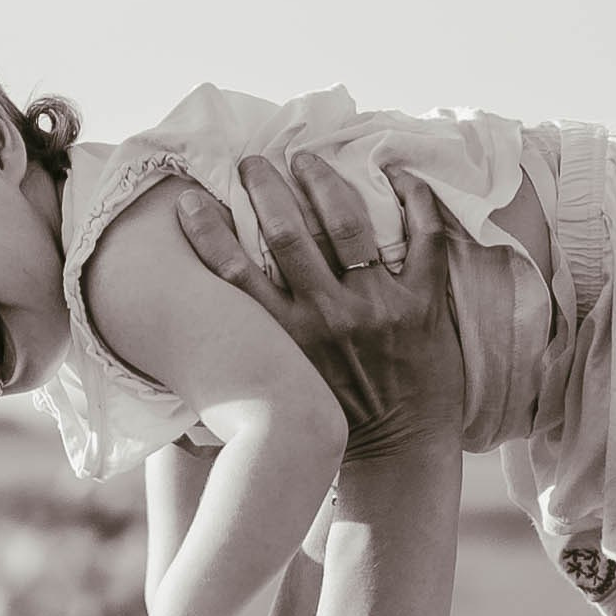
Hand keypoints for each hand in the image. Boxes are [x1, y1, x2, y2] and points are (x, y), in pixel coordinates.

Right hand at [176, 155, 462, 454]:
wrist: (400, 456)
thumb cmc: (335, 425)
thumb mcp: (283, 386)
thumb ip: (256, 352)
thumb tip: (207, 335)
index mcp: (286, 338)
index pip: (235, 272)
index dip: (208, 230)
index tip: (191, 200)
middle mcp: (328, 316)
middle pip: (288, 232)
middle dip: (266, 187)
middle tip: (254, 162)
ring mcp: (378, 307)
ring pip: (346, 223)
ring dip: (323, 181)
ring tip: (308, 159)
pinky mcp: (423, 304)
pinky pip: (423, 237)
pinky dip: (415, 200)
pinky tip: (398, 176)